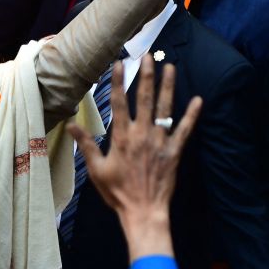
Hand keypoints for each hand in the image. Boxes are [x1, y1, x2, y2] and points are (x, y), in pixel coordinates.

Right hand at [66, 62, 201, 260]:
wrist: (143, 211)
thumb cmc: (117, 192)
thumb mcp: (96, 169)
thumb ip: (85, 145)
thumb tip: (70, 126)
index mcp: (121, 137)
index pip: (118, 103)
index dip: (118, 82)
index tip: (119, 64)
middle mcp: (141, 134)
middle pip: (144, 99)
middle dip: (146, 76)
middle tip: (148, 57)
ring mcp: (160, 142)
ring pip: (165, 108)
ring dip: (168, 87)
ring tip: (170, 67)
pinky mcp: (174, 152)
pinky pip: (185, 130)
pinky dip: (192, 115)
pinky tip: (199, 100)